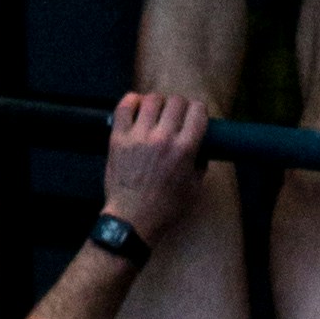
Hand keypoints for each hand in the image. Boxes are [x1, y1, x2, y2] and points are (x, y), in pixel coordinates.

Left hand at [102, 87, 214, 244]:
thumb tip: (201, 148)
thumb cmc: (165, 208)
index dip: (198, 110)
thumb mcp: (194, 188)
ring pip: (152, 99)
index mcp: (185, 149)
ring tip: (156, 113)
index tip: (195, 116)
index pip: (197, 111)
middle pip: (176, 101)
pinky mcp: (118, 139)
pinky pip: (124, 107)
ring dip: (158, 103)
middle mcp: (163, 138)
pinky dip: (132, 101)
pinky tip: (136, 107)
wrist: (132, 219)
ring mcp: (138, 136)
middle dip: (180, 106)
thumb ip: (200, 164)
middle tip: (176, 116)